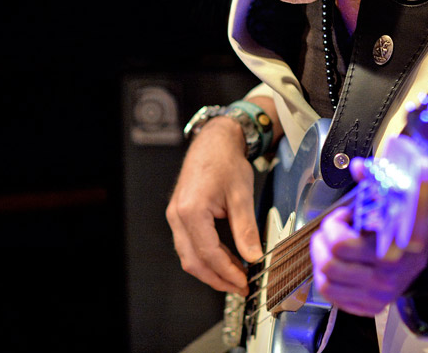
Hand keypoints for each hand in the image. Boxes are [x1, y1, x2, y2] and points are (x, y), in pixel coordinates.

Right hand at [166, 117, 263, 295]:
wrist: (214, 141)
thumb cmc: (226, 161)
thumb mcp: (242, 196)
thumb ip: (246, 230)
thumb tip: (253, 257)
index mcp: (191, 210)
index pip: (209, 254)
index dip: (227, 272)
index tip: (244, 282)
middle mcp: (177, 215)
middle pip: (193, 261)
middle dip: (217, 279)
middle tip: (240, 287)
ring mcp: (175, 215)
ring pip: (188, 255)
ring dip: (210, 271)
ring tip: (235, 277)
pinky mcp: (179, 214)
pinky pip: (188, 244)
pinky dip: (205, 257)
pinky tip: (224, 260)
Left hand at [309, 158, 427, 316]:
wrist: (423, 263)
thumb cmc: (407, 230)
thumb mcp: (402, 204)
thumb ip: (379, 183)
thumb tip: (357, 167)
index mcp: (400, 243)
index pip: (355, 238)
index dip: (341, 222)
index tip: (346, 212)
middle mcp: (390, 270)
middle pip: (334, 255)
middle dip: (325, 235)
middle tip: (333, 225)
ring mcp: (379, 292)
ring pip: (327, 277)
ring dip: (320, 255)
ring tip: (329, 243)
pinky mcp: (369, 306)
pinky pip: (330, 294)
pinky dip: (324, 276)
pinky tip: (334, 262)